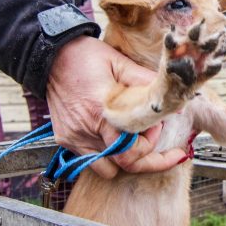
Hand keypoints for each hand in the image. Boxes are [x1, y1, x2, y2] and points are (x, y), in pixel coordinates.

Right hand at [46, 36, 187, 178]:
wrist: (50, 56)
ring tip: (130, 136)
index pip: (131, 152)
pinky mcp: (65, 139)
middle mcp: (86, 131)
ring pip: (107, 168)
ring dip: (123, 157)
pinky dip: (106, 152)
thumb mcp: (120, 63)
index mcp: (102, 113)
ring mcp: (74, 138)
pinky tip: (111, 132)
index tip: (157, 126)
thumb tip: (174, 101)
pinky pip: (90, 159)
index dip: (151, 145)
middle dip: (145, 156)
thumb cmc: (86, 57)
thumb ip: (147, 83)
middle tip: (152, 134)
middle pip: (123, 165)